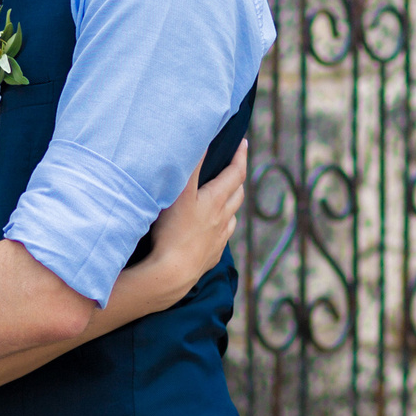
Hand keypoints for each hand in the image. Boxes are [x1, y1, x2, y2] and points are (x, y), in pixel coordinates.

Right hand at [144, 142, 246, 310]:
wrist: (172, 274)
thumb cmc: (172, 232)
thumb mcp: (178, 194)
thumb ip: (190, 167)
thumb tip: (204, 141)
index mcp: (215, 200)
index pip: (235, 173)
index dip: (240, 156)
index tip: (244, 143)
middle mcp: (221, 219)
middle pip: (237, 194)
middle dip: (237, 178)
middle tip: (234, 166)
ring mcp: (218, 240)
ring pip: (231, 217)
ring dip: (231, 204)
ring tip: (224, 197)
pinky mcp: (210, 257)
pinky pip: (222, 238)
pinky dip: (222, 227)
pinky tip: (214, 229)